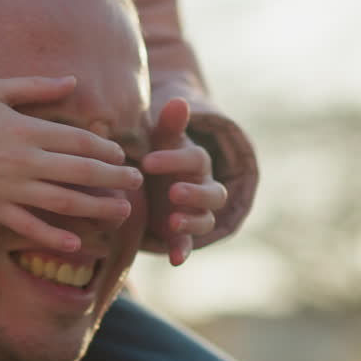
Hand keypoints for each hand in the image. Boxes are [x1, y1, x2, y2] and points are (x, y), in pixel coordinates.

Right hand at [0, 76, 143, 251]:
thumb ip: (38, 87)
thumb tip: (74, 82)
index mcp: (26, 128)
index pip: (79, 141)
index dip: (106, 150)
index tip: (122, 155)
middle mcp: (22, 160)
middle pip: (80, 172)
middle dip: (113, 178)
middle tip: (136, 183)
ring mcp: (7, 187)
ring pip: (62, 201)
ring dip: (96, 208)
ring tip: (121, 212)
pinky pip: (27, 226)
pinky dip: (51, 237)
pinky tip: (76, 244)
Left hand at [141, 98, 227, 264]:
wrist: (154, 179)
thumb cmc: (157, 153)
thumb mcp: (160, 139)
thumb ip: (170, 125)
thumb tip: (178, 100)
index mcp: (197, 162)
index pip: (194, 159)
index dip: (173, 161)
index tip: (147, 162)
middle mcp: (203, 187)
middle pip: (213, 193)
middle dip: (195, 194)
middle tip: (174, 192)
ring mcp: (196, 212)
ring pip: (206, 219)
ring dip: (192, 221)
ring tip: (172, 221)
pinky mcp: (183, 232)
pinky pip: (188, 242)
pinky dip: (183, 250)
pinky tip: (175, 260)